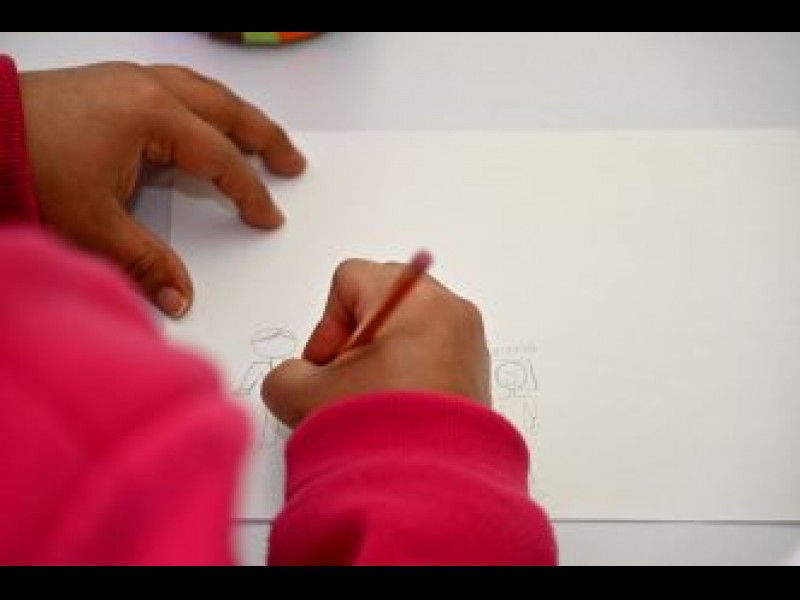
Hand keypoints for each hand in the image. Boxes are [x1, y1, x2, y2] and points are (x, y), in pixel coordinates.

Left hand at [20, 62, 304, 316]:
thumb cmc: (27, 167)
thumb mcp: (91, 225)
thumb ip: (145, 262)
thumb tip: (179, 301)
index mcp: (151, 116)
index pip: (219, 157)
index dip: (249, 191)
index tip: (268, 216)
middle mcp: (146, 88)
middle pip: (225, 109)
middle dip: (263, 136)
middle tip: (292, 161)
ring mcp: (127, 79)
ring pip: (202, 90)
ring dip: (236, 113)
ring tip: (259, 134)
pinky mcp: (109, 83)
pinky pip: (176, 85)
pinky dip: (203, 103)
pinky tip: (203, 117)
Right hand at [263, 260, 491, 427]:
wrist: (434, 490)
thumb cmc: (383, 435)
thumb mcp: (304, 397)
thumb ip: (285, 374)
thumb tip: (298, 377)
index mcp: (412, 298)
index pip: (350, 280)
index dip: (327, 324)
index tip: (329, 366)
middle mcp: (449, 309)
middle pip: (382, 300)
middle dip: (356, 338)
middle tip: (349, 381)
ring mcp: (469, 340)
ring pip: (407, 328)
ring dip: (382, 359)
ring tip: (375, 402)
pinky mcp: (477, 370)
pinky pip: (433, 352)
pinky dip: (410, 374)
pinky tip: (398, 411)